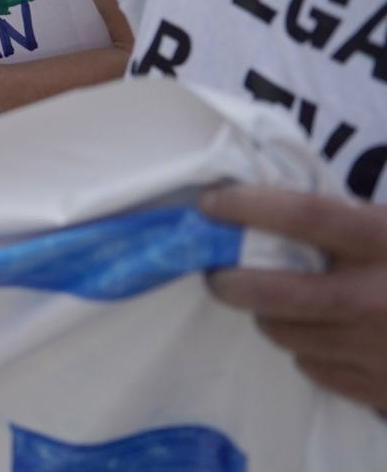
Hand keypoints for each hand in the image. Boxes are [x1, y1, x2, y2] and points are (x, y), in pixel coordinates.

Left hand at [203, 185, 386, 409]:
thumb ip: (355, 217)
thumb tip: (277, 194)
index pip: (305, 215)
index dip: (250, 205)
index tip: (211, 203)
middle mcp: (376, 297)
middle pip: (275, 291)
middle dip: (230, 281)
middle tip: (216, 271)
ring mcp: (376, 348)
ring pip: (287, 333)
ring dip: (269, 315)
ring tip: (275, 302)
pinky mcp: (380, 387)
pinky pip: (314, 368)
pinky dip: (306, 350)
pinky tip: (321, 335)